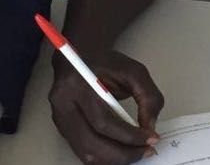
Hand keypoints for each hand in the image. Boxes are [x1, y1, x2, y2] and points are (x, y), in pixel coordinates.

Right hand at [48, 47, 162, 163]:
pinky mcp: (61, 128)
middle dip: (123, 153)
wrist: (79, 55)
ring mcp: (59, 117)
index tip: (151, 138)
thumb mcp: (133, 71)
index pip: (102, 121)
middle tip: (146, 150)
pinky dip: (103, 157)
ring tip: (135, 153)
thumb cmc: (105, 63)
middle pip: (91, 142)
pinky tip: (120, 152)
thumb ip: (147, 96)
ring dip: (113, 159)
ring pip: (85, 152)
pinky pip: (82, 151)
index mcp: (78, 83)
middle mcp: (62, 103)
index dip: (129, 135)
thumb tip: (149, 126)